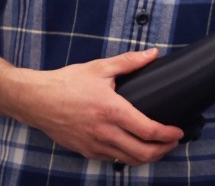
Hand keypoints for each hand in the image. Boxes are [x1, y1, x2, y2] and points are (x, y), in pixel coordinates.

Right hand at [11, 48, 183, 165]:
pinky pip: (112, 159)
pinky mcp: (85, 151)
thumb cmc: (67, 82)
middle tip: (172, 142)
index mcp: (112, 110)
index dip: (168, 134)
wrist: (36, 100)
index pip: (148, 130)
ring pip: (128, 160)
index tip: (178, 131)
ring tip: (158, 148)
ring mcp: (94, 145)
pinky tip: (132, 147)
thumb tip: (152, 54)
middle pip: (142, 152)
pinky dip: (127, 156)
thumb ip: (129, 62)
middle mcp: (104, 132)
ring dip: (147, 157)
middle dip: (163, 150)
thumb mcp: (100, 67)